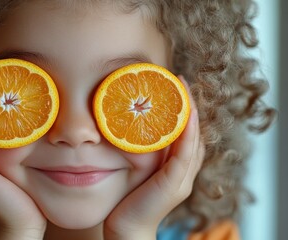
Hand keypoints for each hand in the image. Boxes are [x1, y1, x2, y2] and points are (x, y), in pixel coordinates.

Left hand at [103, 76, 204, 239]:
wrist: (126, 228)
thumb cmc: (127, 199)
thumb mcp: (135, 169)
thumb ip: (139, 152)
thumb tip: (124, 126)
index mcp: (176, 168)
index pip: (186, 135)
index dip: (185, 111)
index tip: (175, 88)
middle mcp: (184, 173)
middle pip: (193, 134)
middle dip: (189, 106)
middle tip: (181, 81)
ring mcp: (182, 179)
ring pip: (192, 141)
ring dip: (190, 113)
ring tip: (183, 89)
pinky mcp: (174, 185)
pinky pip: (184, 155)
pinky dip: (187, 134)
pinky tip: (185, 115)